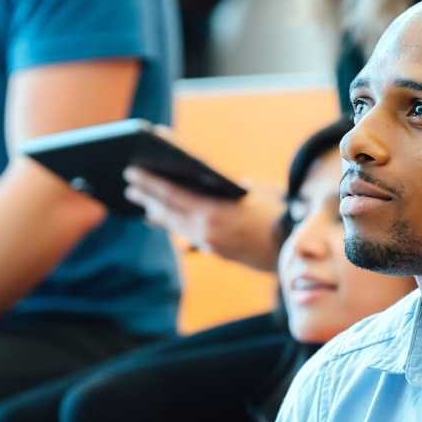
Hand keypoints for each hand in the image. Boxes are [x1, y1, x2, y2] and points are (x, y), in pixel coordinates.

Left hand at [123, 165, 284, 271]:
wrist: (292, 244)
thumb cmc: (274, 209)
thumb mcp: (248, 190)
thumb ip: (220, 187)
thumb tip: (199, 182)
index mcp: (212, 210)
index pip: (172, 193)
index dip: (150, 182)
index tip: (132, 171)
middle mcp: (206, 229)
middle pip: (168, 210)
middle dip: (147, 196)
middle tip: (129, 183)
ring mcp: (209, 243)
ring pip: (175, 225)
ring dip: (156, 212)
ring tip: (141, 202)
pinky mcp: (215, 251)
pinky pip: (188, 235)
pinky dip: (174, 224)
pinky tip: (165, 218)